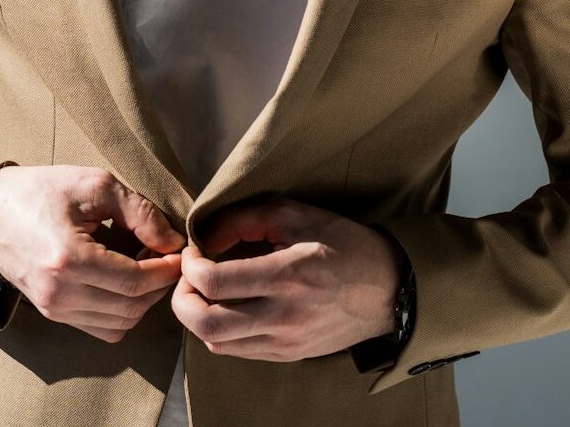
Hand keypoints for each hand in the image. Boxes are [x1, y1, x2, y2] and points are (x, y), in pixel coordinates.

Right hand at [0, 165, 185, 342]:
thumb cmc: (42, 190)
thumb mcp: (95, 185)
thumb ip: (139, 212)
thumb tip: (172, 240)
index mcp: (69, 259)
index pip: (134, 281)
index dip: (164, 270)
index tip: (178, 251)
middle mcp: (60, 293)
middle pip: (130, 307)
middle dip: (158, 285)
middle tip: (166, 257)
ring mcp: (54, 309)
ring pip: (119, 324)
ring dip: (142, 301)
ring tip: (147, 267)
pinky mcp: (52, 314)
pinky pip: (101, 328)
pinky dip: (122, 311)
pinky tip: (126, 281)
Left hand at [171, 196, 404, 360]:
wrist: (388, 289)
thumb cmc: (343, 244)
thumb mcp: (299, 215)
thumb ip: (248, 219)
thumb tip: (208, 235)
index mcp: (288, 276)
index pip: (215, 283)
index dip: (190, 266)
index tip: (192, 251)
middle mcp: (283, 317)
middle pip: (207, 323)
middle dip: (182, 299)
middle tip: (187, 276)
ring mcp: (286, 342)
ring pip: (217, 343)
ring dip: (198, 316)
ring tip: (204, 290)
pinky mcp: (289, 355)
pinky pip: (237, 351)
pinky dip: (220, 330)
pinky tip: (227, 305)